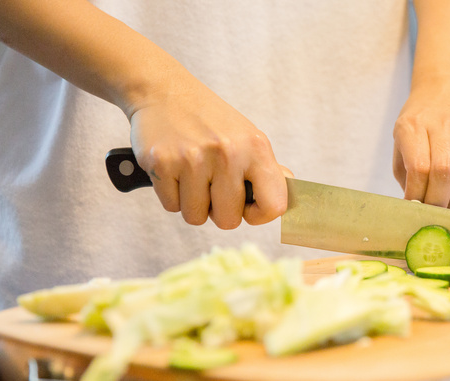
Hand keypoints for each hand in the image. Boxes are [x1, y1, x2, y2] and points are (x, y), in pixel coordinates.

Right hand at [128, 77, 291, 228]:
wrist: (166, 90)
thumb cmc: (212, 121)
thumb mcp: (248, 137)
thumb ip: (268, 170)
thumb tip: (288, 199)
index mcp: (256, 148)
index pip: (274, 206)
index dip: (260, 215)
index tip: (248, 207)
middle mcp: (227, 153)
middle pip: (228, 221)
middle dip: (219, 211)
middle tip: (213, 186)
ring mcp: (192, 158)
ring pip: (196, 217)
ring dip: (194, 204)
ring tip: (193, 176)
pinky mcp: (161, 162)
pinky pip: (171, 206)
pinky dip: (172, 195)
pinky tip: (175, 170)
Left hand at [392, 81, 449, 212]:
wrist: (449, 89)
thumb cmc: (420, 120)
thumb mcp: (400, 138)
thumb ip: (405, 172)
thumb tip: (414, 207)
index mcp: (415, 125)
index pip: (420, 167)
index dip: (416, 193)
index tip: (412, 207)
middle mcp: (445, 127)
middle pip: (446, 173)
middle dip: (437, 202)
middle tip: (430, 215)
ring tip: (446, 212)